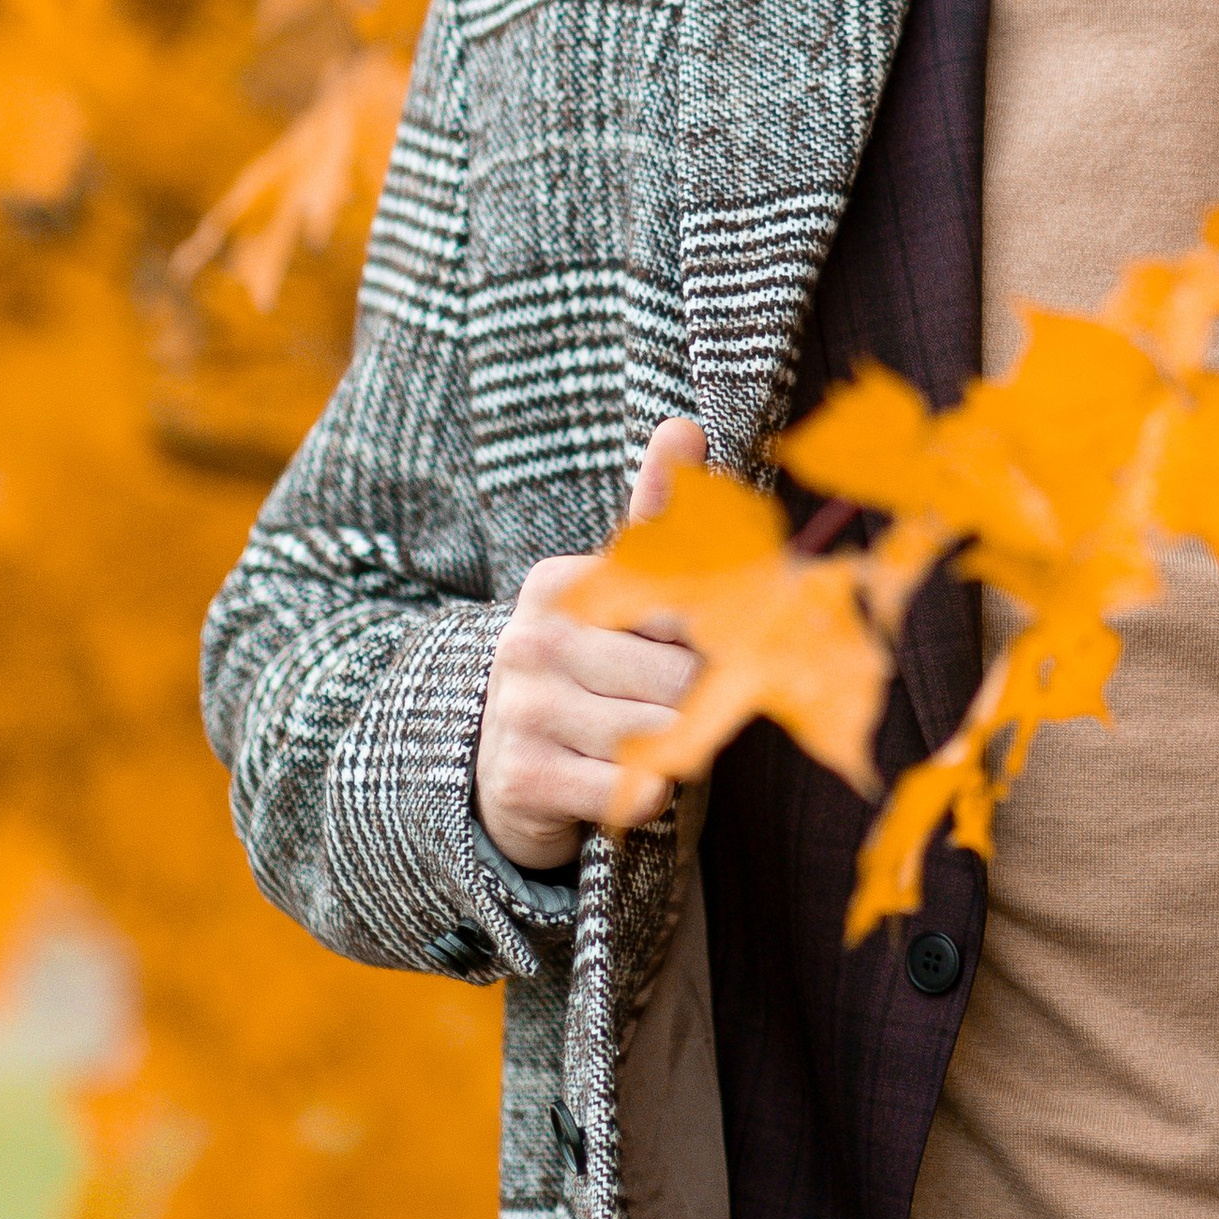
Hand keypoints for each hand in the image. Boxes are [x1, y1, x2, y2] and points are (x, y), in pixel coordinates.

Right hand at [473, 417, 706, 872]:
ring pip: (660, 733)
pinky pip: (632, 789)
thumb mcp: (617, 596)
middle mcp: (531, 640)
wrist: (510, 774)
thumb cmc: (590, 674)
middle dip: (692, 701)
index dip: (707, 639)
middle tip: (662, 710)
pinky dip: (645, 794)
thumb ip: (655, 519)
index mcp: (558, 584)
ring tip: (640, 742)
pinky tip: (618, 782)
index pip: (681, 606)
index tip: (698, 652)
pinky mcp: (524, 778)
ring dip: (672, 751)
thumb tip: (682, 425)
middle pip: (681, 675)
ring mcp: (521, 709)